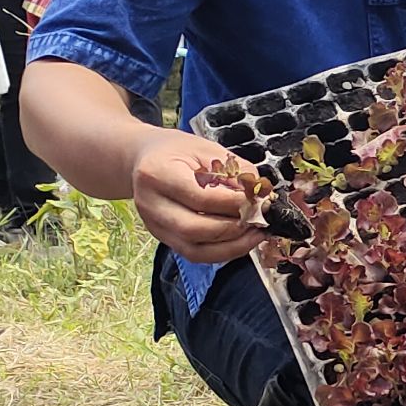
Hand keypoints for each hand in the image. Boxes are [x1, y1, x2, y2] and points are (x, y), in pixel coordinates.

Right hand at [130, 128, 268, 262]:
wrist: (145, 158)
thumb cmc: (177, 152)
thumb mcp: (209, 150)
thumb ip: (236, 173)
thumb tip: (259, 199)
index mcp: (158, 174)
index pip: (201, 198)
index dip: (235, 204)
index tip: (260, 202)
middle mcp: (150, 204)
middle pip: (194, 229)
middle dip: (234, 229)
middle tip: (260, 220)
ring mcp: (154, 225)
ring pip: (195, 250)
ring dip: (232, 246)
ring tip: (255, 233)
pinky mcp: (163, 237)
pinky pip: (195, 254)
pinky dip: (222, 252)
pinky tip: (241, 240)